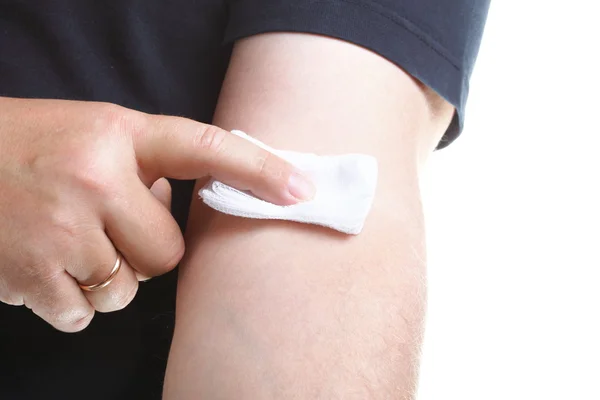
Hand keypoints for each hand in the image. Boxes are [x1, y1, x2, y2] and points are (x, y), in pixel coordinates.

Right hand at [0, 97, 313, 331]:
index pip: (204, 148)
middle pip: (169, 251)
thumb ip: (143, 166)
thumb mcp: (91, 134)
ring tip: (67, 243)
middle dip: (146, 250)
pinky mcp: (32, 277)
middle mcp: (94, 179)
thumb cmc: (27, 147)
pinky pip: (86, 313)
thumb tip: (176, 209)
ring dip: (108, 277)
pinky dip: (71, 301)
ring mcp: (63, 231)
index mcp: (116, 134)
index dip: (258, 169)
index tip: (301, 189)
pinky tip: (43, 266)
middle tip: (108, 228)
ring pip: (128, 288)